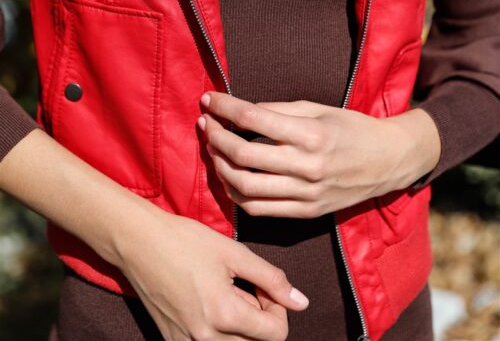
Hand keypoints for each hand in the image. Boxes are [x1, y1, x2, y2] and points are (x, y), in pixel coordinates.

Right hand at [116, 203, 308, 340]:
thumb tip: (300, 301)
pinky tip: (207, 302)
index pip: (276, 334)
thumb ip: (270, 278)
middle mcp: (206, 339)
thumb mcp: (233, 252)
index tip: (262, 285)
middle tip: (245, 287)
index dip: (278, 307)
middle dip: (260, 318)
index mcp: (225, 315)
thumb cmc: (185, 241)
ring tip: (226, 294)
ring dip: (240, 327)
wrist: (138, 242)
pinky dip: (218, 330)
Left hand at [197, 93, 440, 218]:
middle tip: (205, 123)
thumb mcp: (320, 109)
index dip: (225, 107)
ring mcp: (306, 194)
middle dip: (215, 137)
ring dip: (220, 166)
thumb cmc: (353, 128)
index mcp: (312, 134)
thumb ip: (279, 111)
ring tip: (212, 149)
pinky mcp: (306, 213)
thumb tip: (242, 110)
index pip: (254, 120)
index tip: (209, 98)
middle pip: (243, 156)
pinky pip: (258, 209)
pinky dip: (235, 193)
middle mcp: (307, 167)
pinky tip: (228, 176)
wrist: (389, 162)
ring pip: (245, 187)